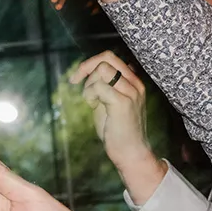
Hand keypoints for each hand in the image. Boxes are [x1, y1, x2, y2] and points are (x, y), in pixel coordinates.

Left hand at [71, 52, 161, 201]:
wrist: (131, 153)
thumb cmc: (118, 131)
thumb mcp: (110, 103)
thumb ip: (104, 86)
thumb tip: (93, 70)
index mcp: (133, 82)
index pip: (111, 57)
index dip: (90, 63)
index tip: (77, 77)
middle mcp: (135, 84)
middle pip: (106, 58)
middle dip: (86, 69)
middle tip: (79, 86)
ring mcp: (130, 92)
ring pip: (102, 70)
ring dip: (90, 85)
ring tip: (92, 102)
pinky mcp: (122, 102)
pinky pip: (99, 86)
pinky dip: (90, 95)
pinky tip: (93, 107)